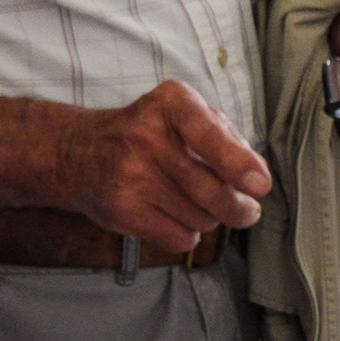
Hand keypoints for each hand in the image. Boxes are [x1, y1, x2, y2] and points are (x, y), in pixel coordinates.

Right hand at [57, 79, 269, 249]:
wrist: (79, 152)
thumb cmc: (148, 134)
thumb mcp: (184, 116)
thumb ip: (226, 139)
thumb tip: (258, 179)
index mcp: (171, 103)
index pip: (207, 133)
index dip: (237, 162)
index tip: (260, 185)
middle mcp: (146, 135)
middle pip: (212, 190)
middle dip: (239, 208)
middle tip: (247, 212)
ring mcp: (129, 174)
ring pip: (201, 218)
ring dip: (209, 218)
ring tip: (192, 201)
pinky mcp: (120, 209)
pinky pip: (179, 237)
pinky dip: (187, 234)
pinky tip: (171, 215)